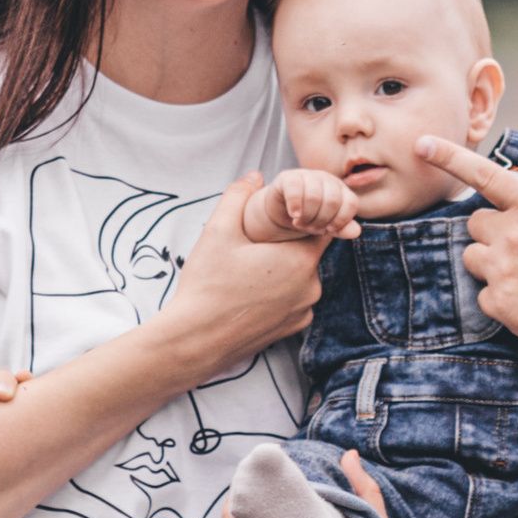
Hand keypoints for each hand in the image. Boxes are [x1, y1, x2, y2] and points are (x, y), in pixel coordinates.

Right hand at [164, 175, 330, 370]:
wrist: (195, 342)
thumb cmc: (207, 287)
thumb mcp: (217, 232)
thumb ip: (238, 197)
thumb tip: (254, 175)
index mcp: (300, 260)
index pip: (322, 226)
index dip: (304, 217)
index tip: (283, 215)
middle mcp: (312, 287)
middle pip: (308, 252)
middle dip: (287, 244)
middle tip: (254, 244)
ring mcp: (303, 312)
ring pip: (301, 278)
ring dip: (282, 271)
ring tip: (248, 271)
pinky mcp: (292, 330)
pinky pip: (294, 301)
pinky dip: (279, 294)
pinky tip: (251, 294)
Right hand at [243, 167, 359, 245]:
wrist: (282, 212)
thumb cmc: (309, 218)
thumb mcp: (327, 226)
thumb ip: (342, 228)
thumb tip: (356, 232)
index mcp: (341, 189)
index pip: (350, 203)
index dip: (340, 221)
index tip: (329, 230)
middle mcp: (327, 179)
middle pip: (332, 201)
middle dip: (321, 221)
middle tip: (310, 228)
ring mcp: (308, 175)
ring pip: (314, 197)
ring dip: (307, 217)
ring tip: (300, 223)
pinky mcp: (288, 177)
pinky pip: (295, 189)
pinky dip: (295, 206)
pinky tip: (294, 215)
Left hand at [414, 138, 517, 365]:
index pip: (484, 175)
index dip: (449, 157)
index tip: (422, 145)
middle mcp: (514, 236)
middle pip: (475, 222)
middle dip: (494, 229)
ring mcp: (503, 271)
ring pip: (474, 256)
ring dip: (493, 261)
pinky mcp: (500, 305)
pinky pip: (484, 293)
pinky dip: (503, 295)